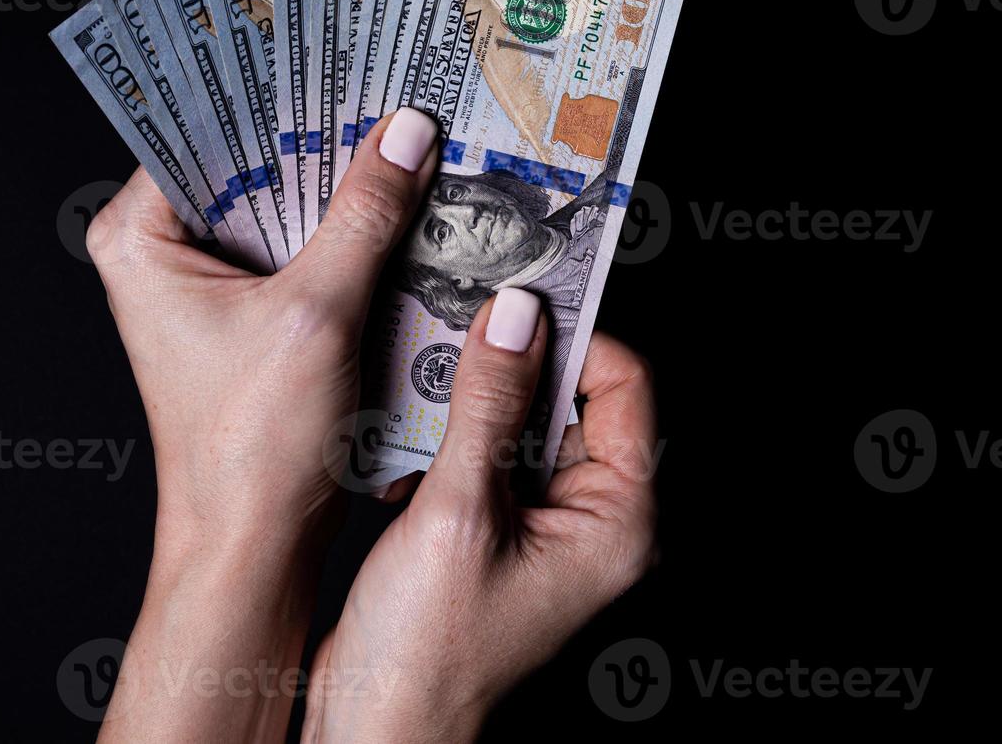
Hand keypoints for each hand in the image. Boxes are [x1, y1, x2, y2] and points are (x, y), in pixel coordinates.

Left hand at [85, 108, 439, 741]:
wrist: (254, 547)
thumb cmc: (252, 447)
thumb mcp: (317, 313)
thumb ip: (364, 215)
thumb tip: (406, 134)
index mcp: (140, 237)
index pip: (206, 127)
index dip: (275, 91)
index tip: (341, 50)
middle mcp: (164, 252)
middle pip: (252, 165)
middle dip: (323, 139)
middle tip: (391, 88)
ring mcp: (210, 285)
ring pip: (285, 208)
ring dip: (345, 188)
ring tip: (409, 138)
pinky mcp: (254, 316)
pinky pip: (306, 252)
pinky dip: (352, 237)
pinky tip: (407, 210)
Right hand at [302, 293, 659, 742]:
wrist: (377, 724)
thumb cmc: (427, 654)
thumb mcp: (459, 513)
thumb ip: (490, 407)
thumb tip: (514, 317)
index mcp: (616, 520)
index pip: (624, 387)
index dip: (575, 336)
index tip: (517, 300)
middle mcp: (592, 520)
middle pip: (571, 399)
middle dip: (512, 363)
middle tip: (458, 324)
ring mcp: (545, 527)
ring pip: (522, 423)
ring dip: (471, 400)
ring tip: (422, 387)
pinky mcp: (499, 531)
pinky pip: (487, 455)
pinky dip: (449, 437)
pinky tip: (405, 449)